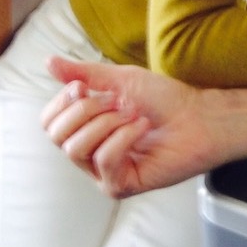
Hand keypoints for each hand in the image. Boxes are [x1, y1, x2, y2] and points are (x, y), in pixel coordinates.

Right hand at [41, 56, 246, 197]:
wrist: (197, 116)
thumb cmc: (164, 99)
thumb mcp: (119, 79)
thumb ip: (83, 74)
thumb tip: (49, 61)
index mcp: (85, 128)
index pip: (48, 123)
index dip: (62, 102)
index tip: (84, 87)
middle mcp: (89, 153)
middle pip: (57, 136)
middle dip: (87, 111)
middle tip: (118, 102)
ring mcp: (103, 172)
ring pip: (76, 149)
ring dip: (108, 123)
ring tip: (135, 116)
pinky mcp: (120, 185)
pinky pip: (104, 160)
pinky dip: (124, 137)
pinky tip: (142, 129)